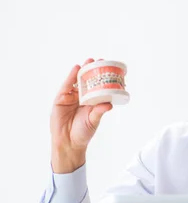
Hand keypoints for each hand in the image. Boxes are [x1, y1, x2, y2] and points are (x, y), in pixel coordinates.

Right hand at [50, 58, 112, 172]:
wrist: (68, 142)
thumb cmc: (83, 132)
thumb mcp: (94, 120)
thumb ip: (100, 111)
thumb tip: (110, 104)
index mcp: (92, 102)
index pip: (98, 87)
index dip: (102, 78)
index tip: (110, 69)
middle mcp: (82, 98)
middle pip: (88, 81)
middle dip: (93, 70)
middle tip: (100, 60)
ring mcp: (71, 97)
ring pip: (77, 81)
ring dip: (83, 70)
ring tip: (89, 61)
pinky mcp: (61, 98)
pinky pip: (66, 85)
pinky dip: (71, 76)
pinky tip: (76, 69)